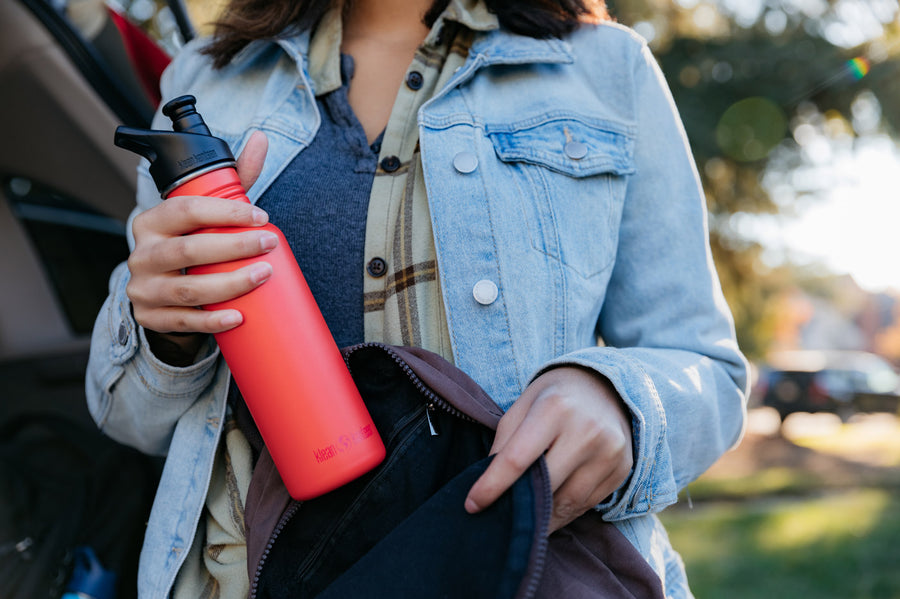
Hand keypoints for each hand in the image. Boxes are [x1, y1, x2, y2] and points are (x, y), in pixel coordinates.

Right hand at [126, 131, 271, 342]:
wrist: (166, 295)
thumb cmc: (195, 246)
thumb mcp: (209, 215)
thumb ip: (233, 180)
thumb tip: (260, 137)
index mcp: (153, 221)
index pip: (187, 210)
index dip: (226, 213)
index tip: (263, 217)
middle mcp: (141, 253)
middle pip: (188, 250)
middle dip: (234, 247)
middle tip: (270, 244)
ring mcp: (142, 288)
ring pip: (187, 288)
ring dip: (229, 284)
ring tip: (263, 276)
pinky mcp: (151, 317)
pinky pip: (183, 321)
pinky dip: (213, 320)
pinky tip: (239, 317)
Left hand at [464, 367, 632, 532]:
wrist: (606, 386)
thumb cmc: (554, 398)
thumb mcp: (523, 406)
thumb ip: (503, 443)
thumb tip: (487, 485)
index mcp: (554, 408)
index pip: (517, 459)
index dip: (491, 486)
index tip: (472, 505)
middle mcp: (587, 430)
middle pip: (545, 486)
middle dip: (520, 506)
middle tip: (501, 515)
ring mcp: (609, 451)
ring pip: (568, 502)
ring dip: (544, 516)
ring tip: (527, 517)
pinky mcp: (622, 468)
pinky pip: (588, 504)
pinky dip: (567, 511)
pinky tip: (554, 506)